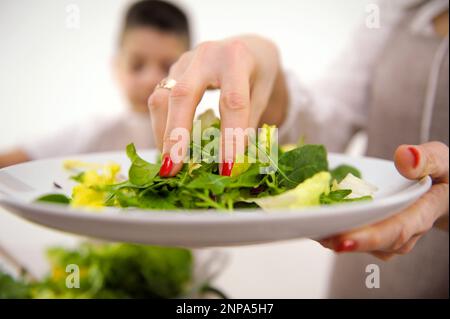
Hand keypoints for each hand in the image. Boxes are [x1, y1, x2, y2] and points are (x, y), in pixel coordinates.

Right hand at [147, 35, 286, 176]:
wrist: (247, 47)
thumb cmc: (259, 73)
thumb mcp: (264, 94)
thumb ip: (249, 124)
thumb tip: (234, 164)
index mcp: (237, 59)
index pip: (233, 101)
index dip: (229, 137)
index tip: (227, 170)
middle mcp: (207, 55)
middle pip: (183, 95)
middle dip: (176, 136)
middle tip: (172, 170)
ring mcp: (185, 61)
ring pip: (162, 98)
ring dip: (163, 135)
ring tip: (169, 166)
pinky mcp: (172, 71)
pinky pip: (159, 100)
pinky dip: (162, 128)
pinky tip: (169, 149)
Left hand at [319, 142, 448, 260]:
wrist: (442, 190)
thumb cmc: (442, 174)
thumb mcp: (443, 161)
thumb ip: (427, 159)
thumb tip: (404, 157)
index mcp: (421, 215)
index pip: (395, 231)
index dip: (368, 238)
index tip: (342, 241)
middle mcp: (402, 233)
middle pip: (368, 241)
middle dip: (339, 238)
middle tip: (311, 232)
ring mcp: (385, 235)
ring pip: (356, 239)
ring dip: (330, 233)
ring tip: (305, 223)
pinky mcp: (371, 230)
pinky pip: (349, 231)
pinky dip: (330, 224)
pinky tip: (310, 215)